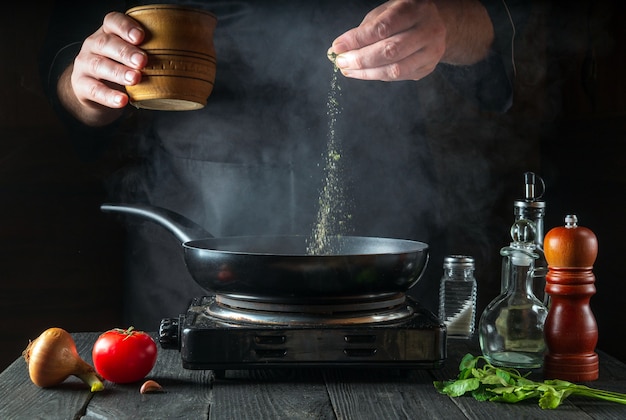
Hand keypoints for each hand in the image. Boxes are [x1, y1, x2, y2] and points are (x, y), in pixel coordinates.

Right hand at [58, 12, 147, 124]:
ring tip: (135, 79)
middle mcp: (94, 45)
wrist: (93, 91)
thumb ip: (152, 54)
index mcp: (109, 33)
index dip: (126, 26)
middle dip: (125, 51)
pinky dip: (109, 96)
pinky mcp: (81, 85)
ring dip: (118, 72)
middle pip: (106, 43)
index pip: (113, 21)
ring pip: (99, 65)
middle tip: (142, 61)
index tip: (140, 37)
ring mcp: (85, 65)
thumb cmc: (121, 69)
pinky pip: (94, 89)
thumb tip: (188, 54)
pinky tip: (122, 100)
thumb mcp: (132, 58)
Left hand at [328, 0, 492, 81]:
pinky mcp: (427, 68)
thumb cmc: (406, 16)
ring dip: (366, 72)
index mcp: (415, 9)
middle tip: (341, 61)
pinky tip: (363, 72)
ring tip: (348, 69)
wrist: (440, 24)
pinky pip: (397, 77)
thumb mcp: (387, 12)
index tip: (337, 47)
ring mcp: (431, 51)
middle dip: (360, 59)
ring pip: (394, 69)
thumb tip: (339, 48)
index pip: (382, 28)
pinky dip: (376, 75)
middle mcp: (427, 30)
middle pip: (389, 51)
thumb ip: (366, 29)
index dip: (357, 40)